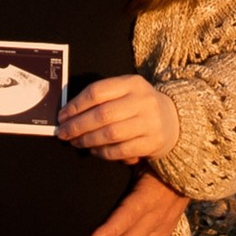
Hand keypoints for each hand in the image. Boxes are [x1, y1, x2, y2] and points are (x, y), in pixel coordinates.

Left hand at [59, 71, 181, 168]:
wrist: (174, 120)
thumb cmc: (139, 105)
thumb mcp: (125, 91)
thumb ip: (101, 98)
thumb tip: (69, 114)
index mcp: (132, 83)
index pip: (97, 91)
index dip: (76, 105)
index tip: (62, 116)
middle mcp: (143, 101)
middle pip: (103, 114)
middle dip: (78, 126)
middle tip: (63, 133)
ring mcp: (150, 122)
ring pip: (111, 134)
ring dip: (88, 140)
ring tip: (76, 142)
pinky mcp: (152, 143)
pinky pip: (121, 150)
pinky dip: (103, 153)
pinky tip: (94, 151)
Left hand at [78, 159, 191, 235]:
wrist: (194, 166)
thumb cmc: (158, 157)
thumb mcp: (143, 153)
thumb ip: (124, 157)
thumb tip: (95, 150)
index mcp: (152, 192)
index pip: (130, 213)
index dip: (112, 230)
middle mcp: (159, 215)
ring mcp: (163, 228)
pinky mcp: (164, 235)